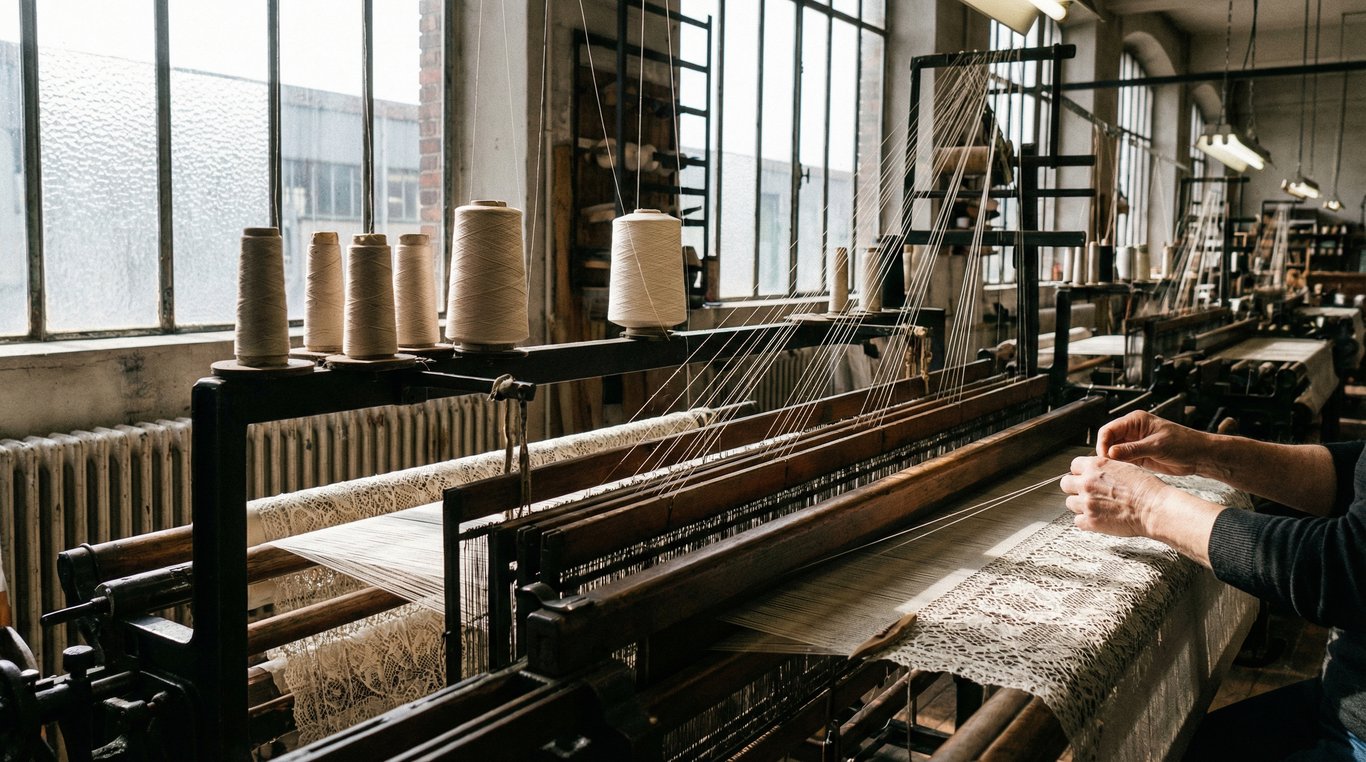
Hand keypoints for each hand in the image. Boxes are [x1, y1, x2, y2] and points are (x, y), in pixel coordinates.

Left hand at [1060, 456, 1170, 537]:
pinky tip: (1097, 518)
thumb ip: (1105, 469)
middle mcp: (1087, 483)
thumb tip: (1096, 472)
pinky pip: (1077, 521)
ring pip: (1070, 503)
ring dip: (1080, 505)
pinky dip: (1085, 521)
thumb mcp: (1124, 467)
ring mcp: (1087, 503)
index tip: (1085, 477)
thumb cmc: (1146, 489)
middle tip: (1087, 493)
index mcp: (1095, 466)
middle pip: (1066, 484)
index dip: (1081, 472)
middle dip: (1075, 488)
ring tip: (1096, 507)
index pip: (1074, 466)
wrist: (1154, 508)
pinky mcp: (1090, 521)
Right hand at [1095, 411, 1209, 476]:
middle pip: (1108, 441)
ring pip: (1113, 452)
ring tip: (1112, 473)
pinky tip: (1120, 475)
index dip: (1103, 444)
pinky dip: (1119, 468)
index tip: (1104, 458)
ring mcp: (1134, 444)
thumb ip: (1133, 449)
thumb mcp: (1157, 446)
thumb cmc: (1184, 444)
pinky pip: (1122, 461)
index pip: (1109, 430)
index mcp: (1135, 421)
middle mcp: (1132, 431)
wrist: (1200, 456)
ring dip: (1112, 462)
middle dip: (1105, 454)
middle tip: (1106, 468)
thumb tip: (1110, 453)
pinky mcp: (1138, 457)